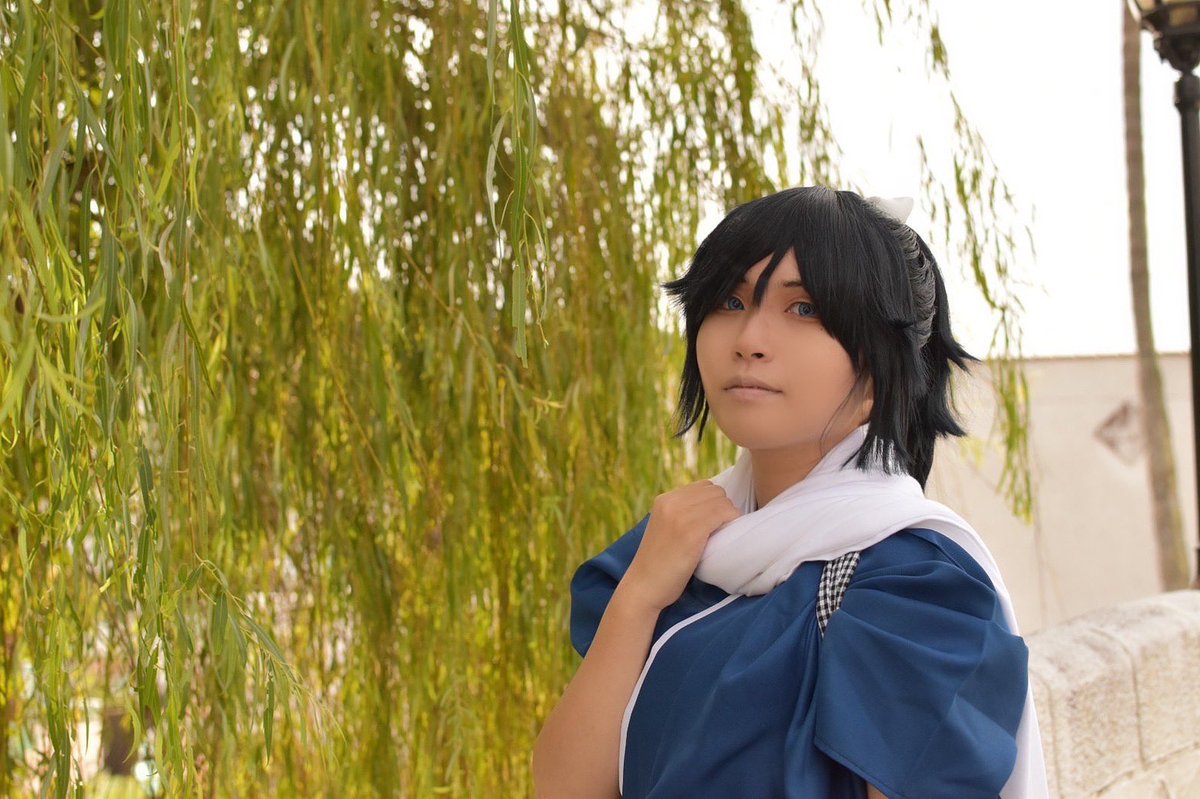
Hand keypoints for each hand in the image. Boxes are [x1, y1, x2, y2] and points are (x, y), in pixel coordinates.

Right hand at [619, 481, 741, 611]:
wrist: (644, 587)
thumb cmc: (659, 564)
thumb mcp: (665, 529)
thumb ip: (682, 514)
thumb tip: (714, 506)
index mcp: (664, 499)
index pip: (704, 486)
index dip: (715, 502)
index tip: (716, 520)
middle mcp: (671, 502)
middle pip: (715, 491)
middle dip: (724, 508)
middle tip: (723, 530)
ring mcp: (680, 515)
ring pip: (722, 501)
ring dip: (729, 516)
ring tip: (724, 534)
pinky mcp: (692, 531)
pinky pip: (724, 514)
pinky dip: (732, 522)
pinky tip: (727, 536)